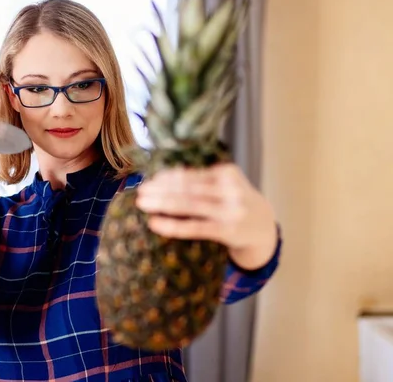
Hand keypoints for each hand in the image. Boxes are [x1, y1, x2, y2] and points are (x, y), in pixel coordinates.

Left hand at [136, 164, 277, 269]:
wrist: (264, 227)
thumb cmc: (235, 201)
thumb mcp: (226, 185)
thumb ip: (202, 180)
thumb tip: (161, 178)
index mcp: (228, 173)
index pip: (191, 174)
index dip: (168, 176)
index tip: (150, 179)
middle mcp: (231, 190)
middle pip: (188, 188)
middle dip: (161, 189)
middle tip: (140, 191)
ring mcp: (230, 211)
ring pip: (189, 205)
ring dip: (162, 204)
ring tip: (142, 204)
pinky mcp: (227, 231)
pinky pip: (194, 227)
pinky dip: (172, 225)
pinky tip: (155, 223)